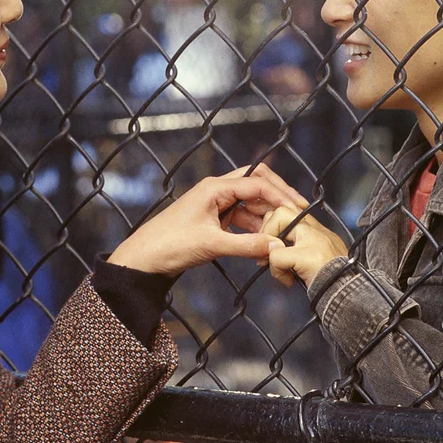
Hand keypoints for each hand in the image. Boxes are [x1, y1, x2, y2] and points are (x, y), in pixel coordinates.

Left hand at [108, 164, 309, 276]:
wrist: (144, 258)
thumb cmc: (171, 245)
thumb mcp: (212, 245)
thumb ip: (247, 246)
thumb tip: (277, 247)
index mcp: (215, 188)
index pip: (257, 183)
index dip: (281, 196)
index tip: (298, 210)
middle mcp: (217, 190)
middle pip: (256, 184)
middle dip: (278, 197)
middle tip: (298, 212)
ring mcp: (216, 204)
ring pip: (250, 204)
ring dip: (267, 217)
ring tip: (282, 235)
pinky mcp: (214, 219)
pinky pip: (242, 218)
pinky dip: (254, 229)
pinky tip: (264, 245)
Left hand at [258, 205, 347, 287]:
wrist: (350, 295)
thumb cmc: (334, 282)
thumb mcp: (316, 260)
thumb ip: (297, 250)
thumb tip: (273, 250)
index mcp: (320, 231)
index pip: (291, 211)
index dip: (275, 225)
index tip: (274, 245)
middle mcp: (317, 230)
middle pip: (281, 210)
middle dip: (267, 229)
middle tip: (269, 252)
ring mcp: (313, 239)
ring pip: (278, 221)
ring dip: (270, 245)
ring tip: (277, 265)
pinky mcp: (307, 255)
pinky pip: (276, 256)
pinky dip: (277, 271)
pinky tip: (288, 280)